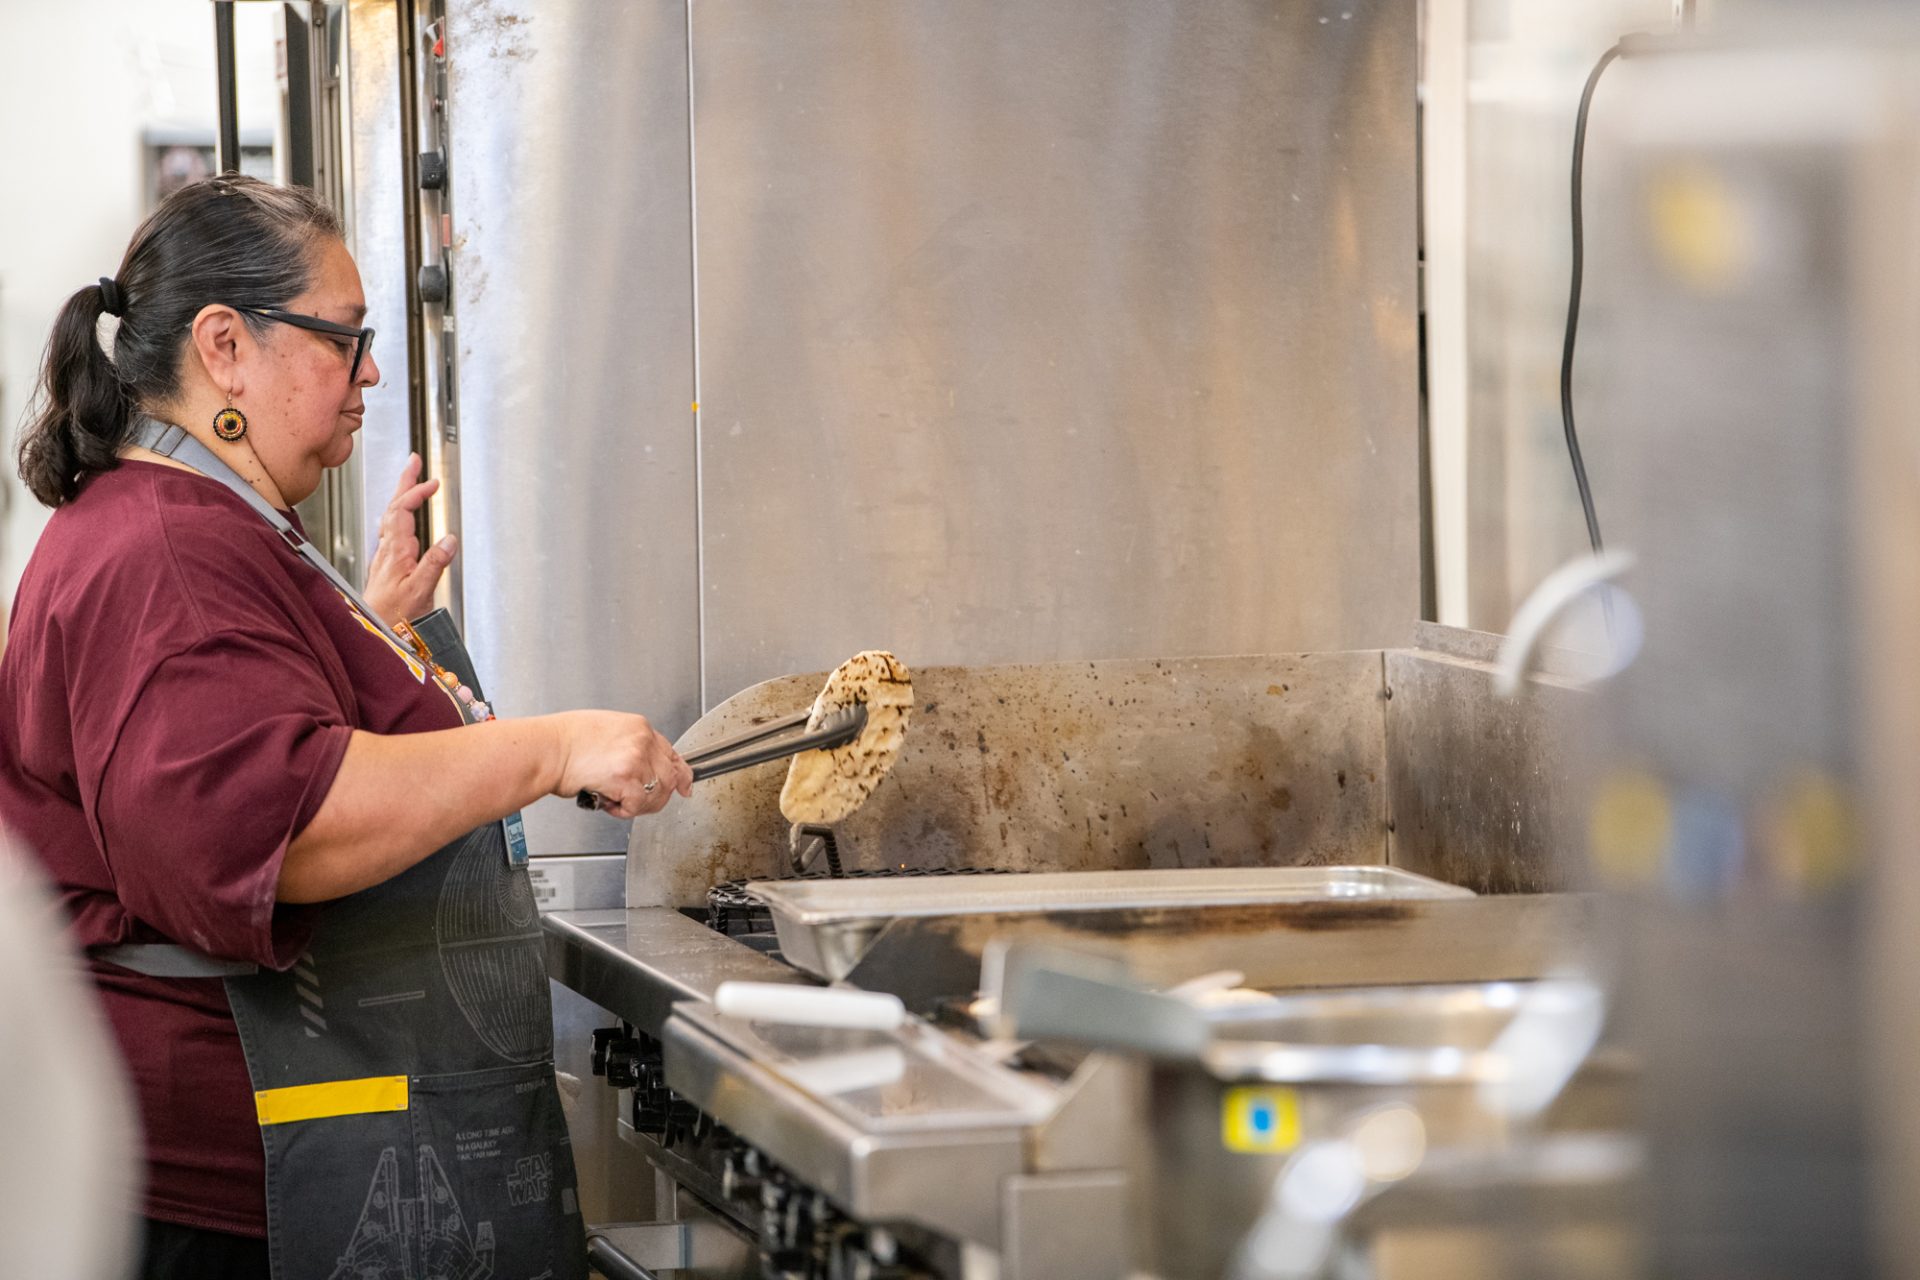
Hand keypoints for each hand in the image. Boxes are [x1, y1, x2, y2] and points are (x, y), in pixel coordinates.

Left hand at [362, 453, 455, 625]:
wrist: (374, 632)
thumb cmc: (392, 616)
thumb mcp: (420, 591)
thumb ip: (434, 563)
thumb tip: (449, 539)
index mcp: (395, 551)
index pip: (402, 510)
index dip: (416, 492)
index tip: (433, 483)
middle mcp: (387, 550)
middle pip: (393, 506)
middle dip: (405, 482)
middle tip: (414, 461)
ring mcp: (386, 556)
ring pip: (391, 516)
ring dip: (402, 495)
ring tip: (412, 481)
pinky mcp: (388, 565)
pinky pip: (393, 529)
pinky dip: (401, 514)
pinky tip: (406, 518)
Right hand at [554, 711, 693, 817]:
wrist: (546, 749)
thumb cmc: (565, 741)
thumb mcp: (607, 731)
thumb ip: (631, 745)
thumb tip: (644, 763)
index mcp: (639, 727)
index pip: (672, 753)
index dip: (681, 774)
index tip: (685, 786)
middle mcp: (642, 740)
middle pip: (670, 777)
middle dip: (656, 796)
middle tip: (635, 801)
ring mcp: (636, 758)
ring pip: (657, 794)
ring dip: (638, 805)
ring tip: (615, 799)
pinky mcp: (626, 778)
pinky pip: (637, 804)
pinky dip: (623, 810)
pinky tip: (606, 800)